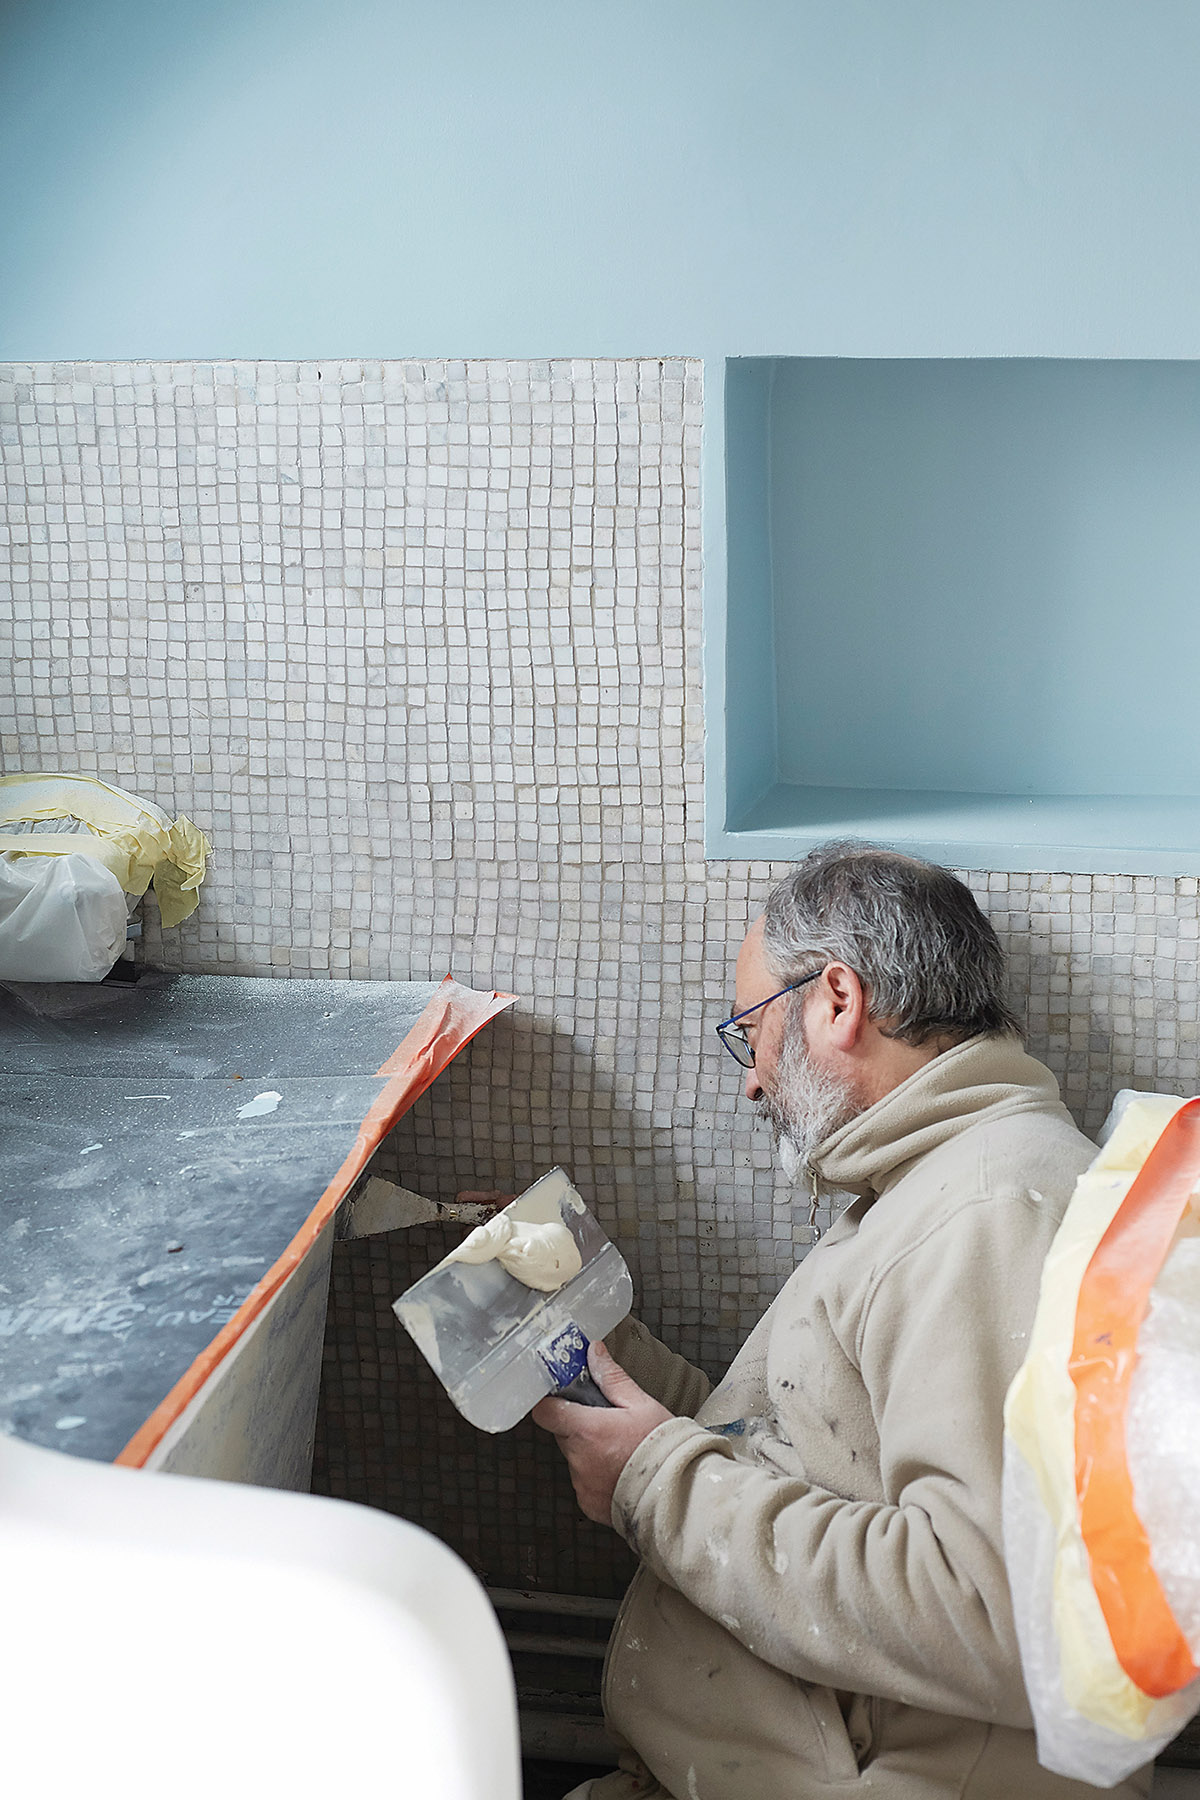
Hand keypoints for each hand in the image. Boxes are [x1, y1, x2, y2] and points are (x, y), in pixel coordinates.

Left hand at [531, 1340, 672, 1524]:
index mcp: (587, 1430)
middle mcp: (579, 1459)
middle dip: (580, 1427)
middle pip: (563, 1434)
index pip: (545, 1412)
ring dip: (590, 1453)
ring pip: (575, 1459)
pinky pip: (585, 1483)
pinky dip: (597, 1477)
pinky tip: (621, 1472)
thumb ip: (612, 1378)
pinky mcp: (588, 1503)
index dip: (550, 1403)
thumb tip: (594, 1353)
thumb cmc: (664, 1448)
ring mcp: (582, 1484)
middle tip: (608, 1425)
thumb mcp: (641, 1405)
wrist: (681, 1492)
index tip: (562, 1398)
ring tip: (621, 1452)